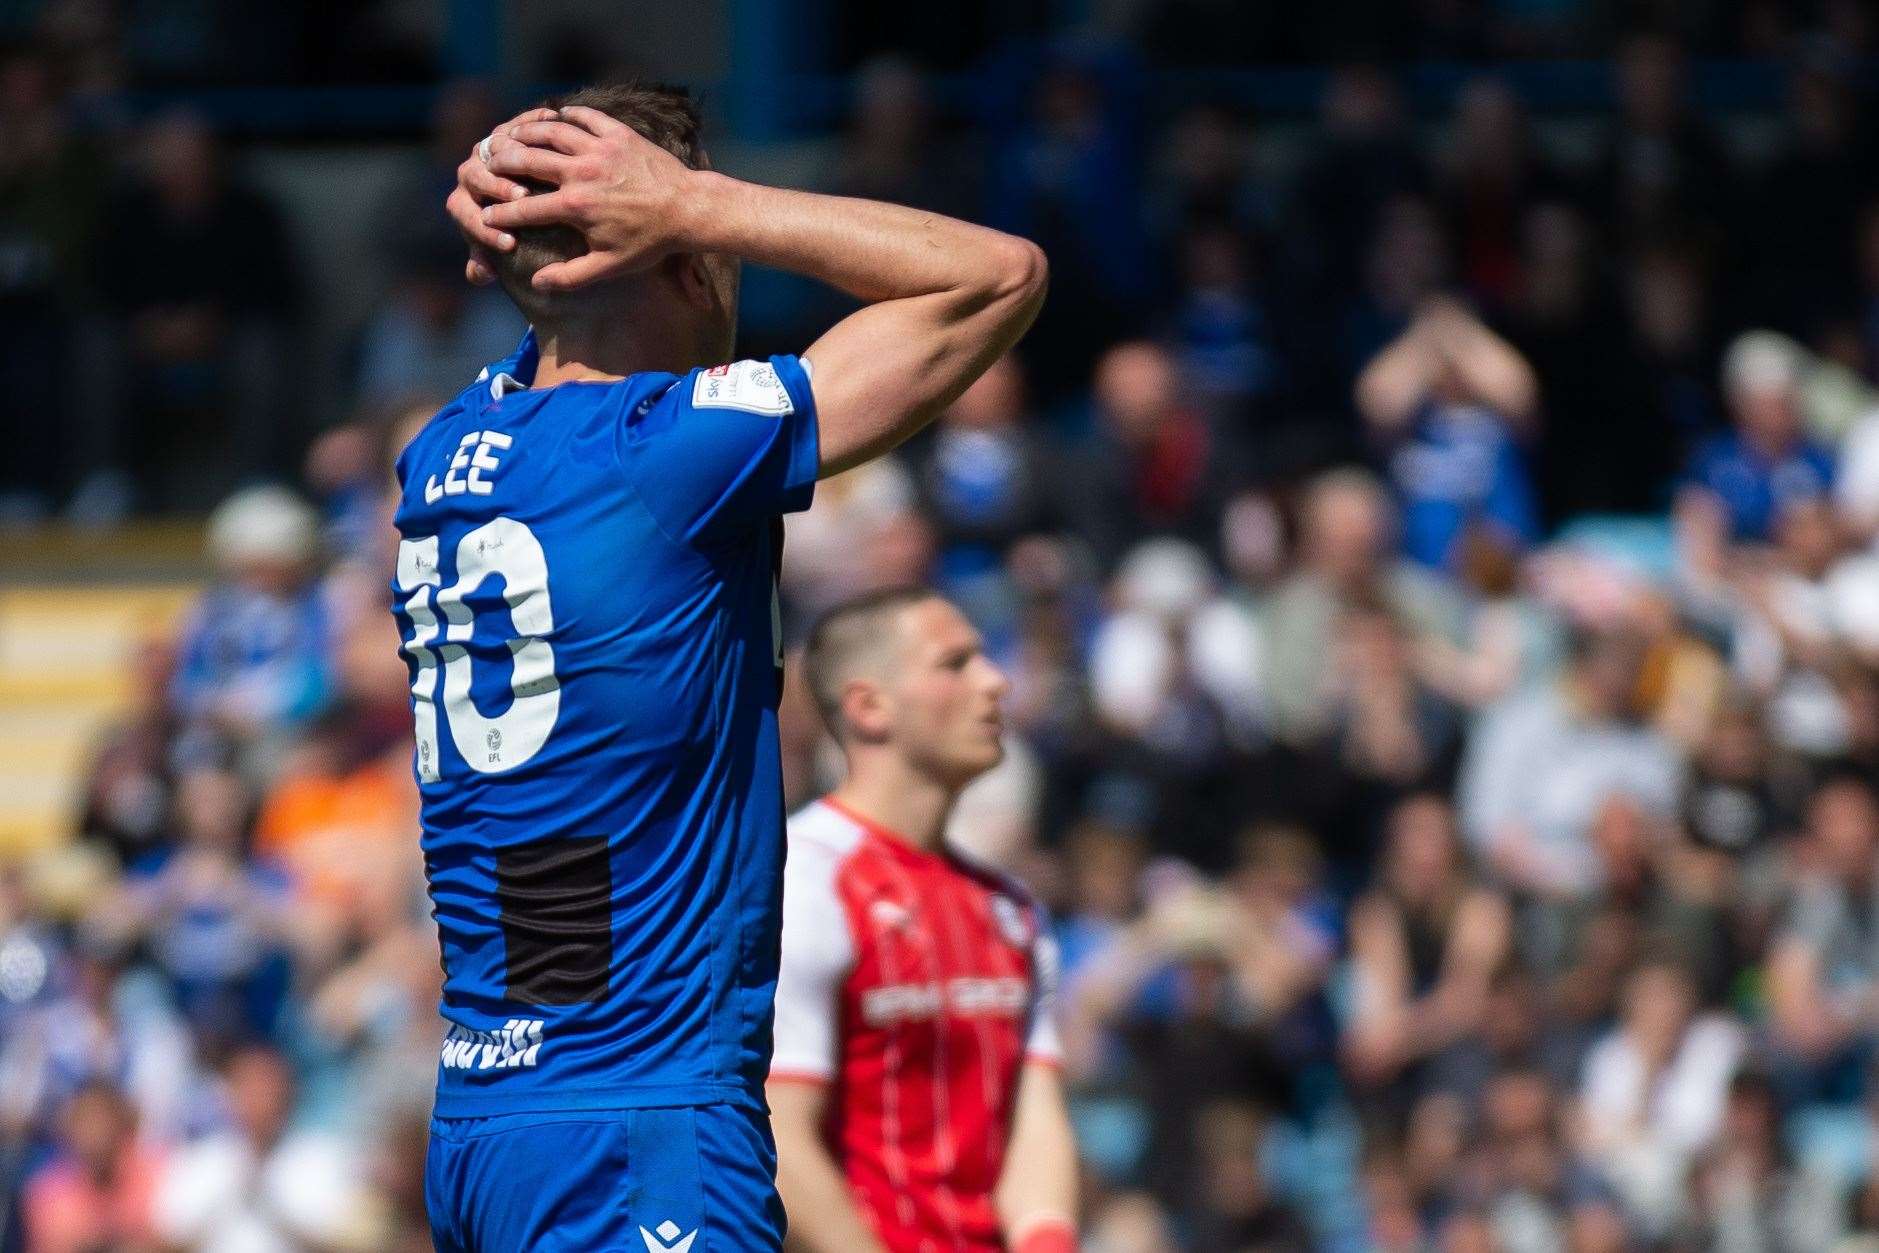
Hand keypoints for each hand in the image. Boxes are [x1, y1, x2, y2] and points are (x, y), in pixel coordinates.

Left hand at [446, 107, 556, 284]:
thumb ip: (483, 266)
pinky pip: (516, 125)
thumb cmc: (514, 234)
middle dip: (497, 186)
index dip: (485, 231)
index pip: (465, 214)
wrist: (527, 202)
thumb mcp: (498, 252)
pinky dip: (531, 122)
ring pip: (493, 147)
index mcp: (462, 203)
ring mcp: (487, 150)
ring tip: (536, 164)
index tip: (510, 245)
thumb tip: (479, 275)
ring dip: (513, 154)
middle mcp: (470, 174)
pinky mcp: (507, 132)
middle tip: (521, 197)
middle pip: (475, 175)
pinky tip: (551, 124)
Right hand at [478, 106, 700, 291]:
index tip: (485, 216)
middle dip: (502, 163)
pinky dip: (567, 114)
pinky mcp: (619, 134)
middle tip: (488, 163)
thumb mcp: (610, 266)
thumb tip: (537, 283)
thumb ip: (570, 276)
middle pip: (528, 160)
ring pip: (552, 131)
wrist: (689, 210)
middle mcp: (582, 172)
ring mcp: (600, 149)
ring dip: (527, 132)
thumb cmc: (650, 241)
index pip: (524, 208)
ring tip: (512, 135)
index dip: (500, 214)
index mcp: (575, 205)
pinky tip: (555, 116)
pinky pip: (586, 116)